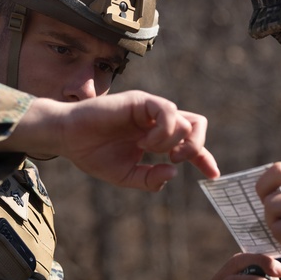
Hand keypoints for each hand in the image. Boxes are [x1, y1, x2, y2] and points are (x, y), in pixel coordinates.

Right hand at [0, 91, 219, 190]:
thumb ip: (149, 179)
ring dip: (171, 141)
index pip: (190, 144)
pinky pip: (167, 111)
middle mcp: (157, 121)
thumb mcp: (125, 176)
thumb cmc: (93, 154)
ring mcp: (150, 109)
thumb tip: (172, 174)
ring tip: (148, 149)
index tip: (212, 176)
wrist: (67, 139)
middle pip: (197, 125)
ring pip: (185, 120)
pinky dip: (162, 131)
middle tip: (176, 159)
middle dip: (197, 147)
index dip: (204, 158)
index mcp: (158, 137)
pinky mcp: (140, 100)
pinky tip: (144, 141)